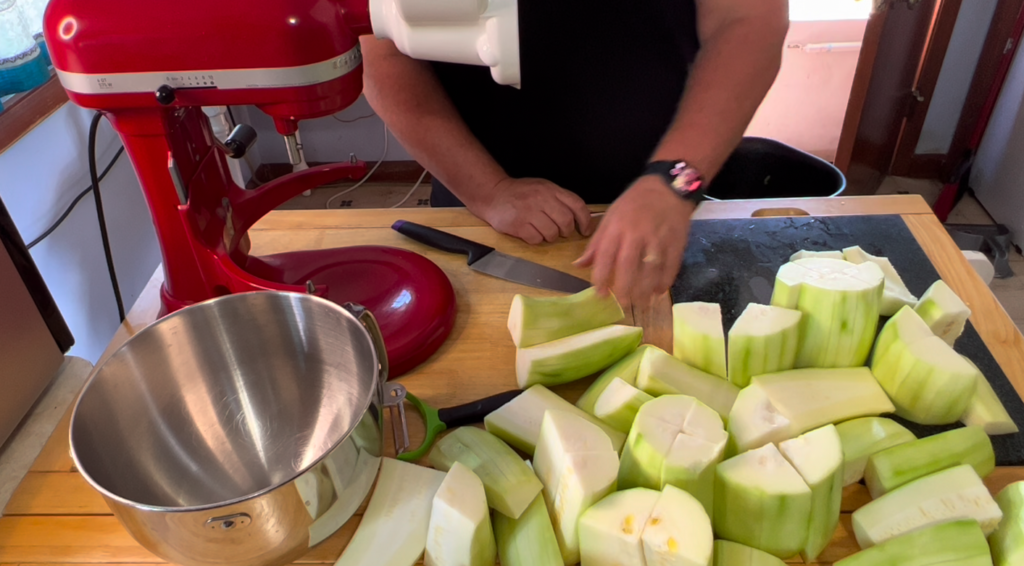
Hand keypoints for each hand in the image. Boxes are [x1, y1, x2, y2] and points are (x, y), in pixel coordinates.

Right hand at [468, 178, 594, 244]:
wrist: (494, 194)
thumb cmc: (521, 194)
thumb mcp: (543, 189)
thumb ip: (560, 200)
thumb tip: (581, 218)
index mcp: (551, 189)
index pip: (577, 205)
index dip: (585, 220)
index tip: (585, 230)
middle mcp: (541, 199)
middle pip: (566, 221)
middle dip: (566, 231)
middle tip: (560, 231)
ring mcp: (529, 212)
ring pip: (552, 233)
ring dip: (550, 236)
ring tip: (541, 230)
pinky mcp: (518, 225)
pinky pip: (536, 239)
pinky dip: (536, 239)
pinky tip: (530, 232)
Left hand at [576, 176, 695, 304]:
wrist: (667, 188)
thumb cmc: (634, 204)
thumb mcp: (610, 217)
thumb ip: (596, 244)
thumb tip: (579, 266)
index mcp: (617, 228)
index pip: (605, 257)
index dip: (601, 278)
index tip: (599, 294)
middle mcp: (637, 234)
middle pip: (628, 266)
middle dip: (623, 289)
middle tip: (621, 304)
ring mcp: (658, 239)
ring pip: (650, 270)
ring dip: (644, 290)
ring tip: (639, 303)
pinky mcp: (676, 243)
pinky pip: (670, 267)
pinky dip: (664, 282)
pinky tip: (658, 292)